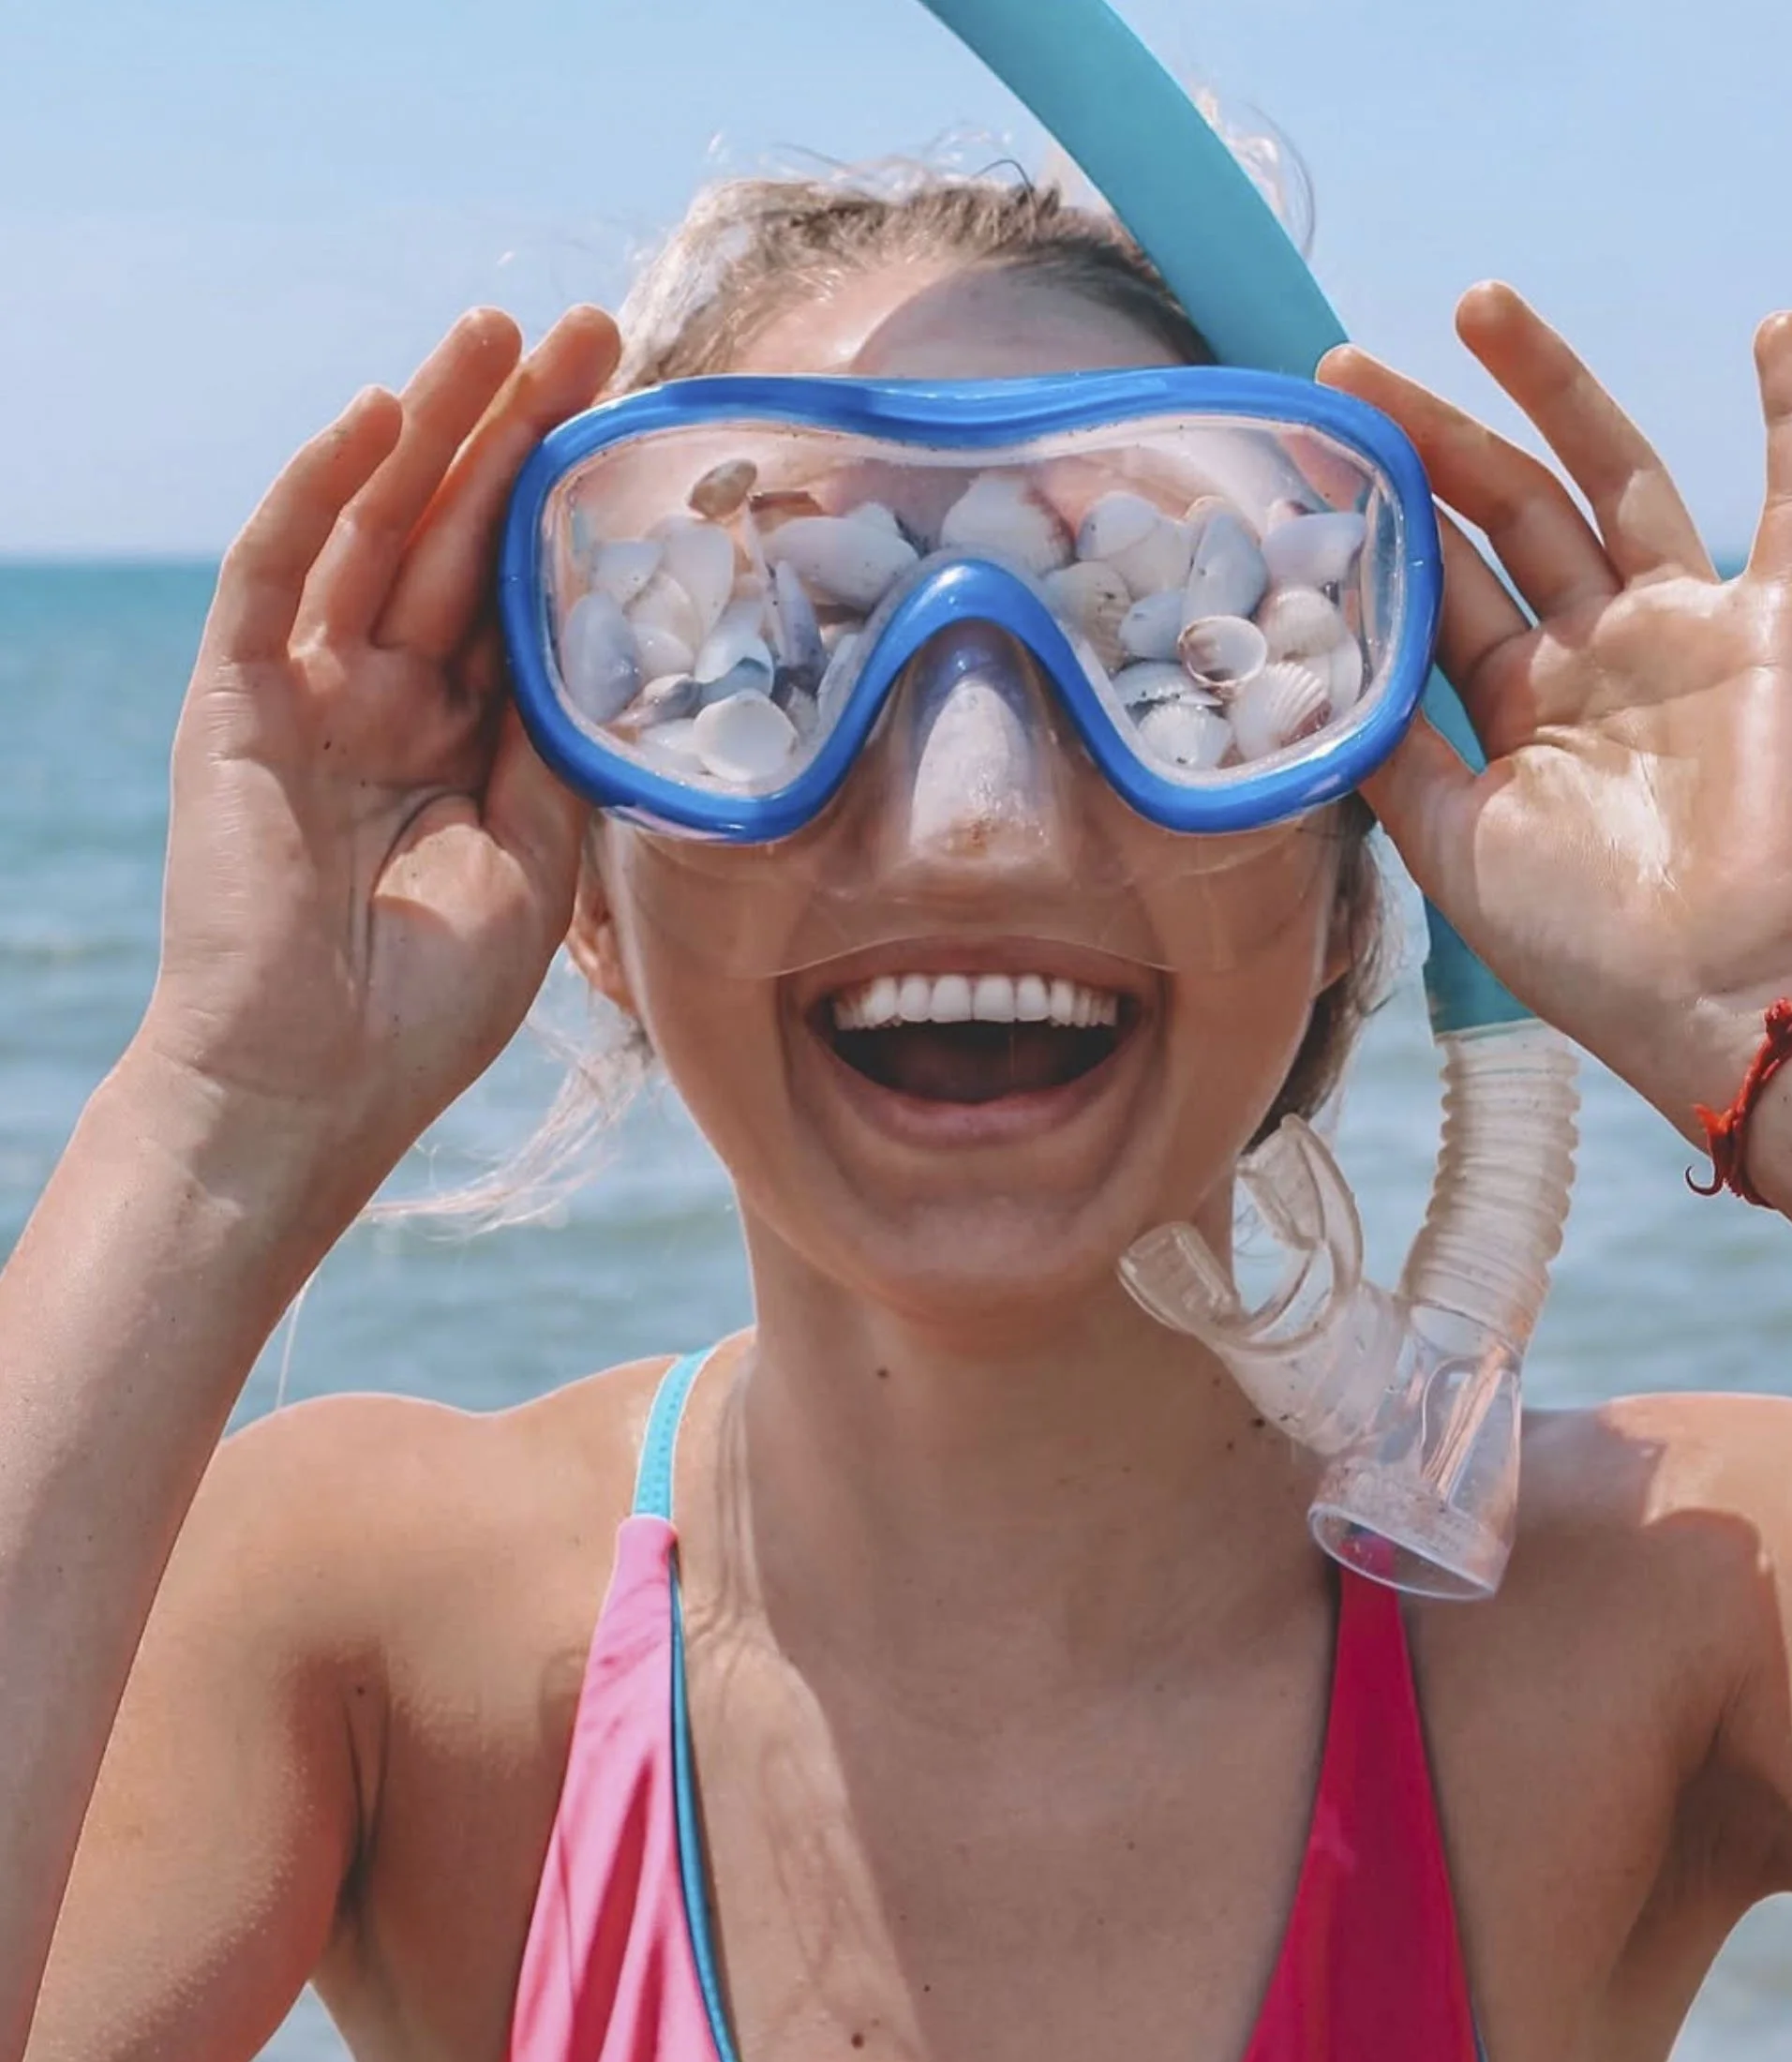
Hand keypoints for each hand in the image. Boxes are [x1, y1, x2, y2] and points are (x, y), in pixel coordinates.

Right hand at [139, 305, 622, 1197]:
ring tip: (497, 333)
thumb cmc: (427, 998)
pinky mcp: (236, 704)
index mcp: (458, 737)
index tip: (644, 425)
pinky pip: (275, 577)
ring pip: (373, 530)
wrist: (312, 1090)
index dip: (573, 507)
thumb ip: (559, 745)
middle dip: (520, 432)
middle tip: (591, 331)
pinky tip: (378, 414)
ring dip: (433, 429)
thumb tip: (617, 644)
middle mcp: (385, 697)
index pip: (517, 590)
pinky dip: (317, 492)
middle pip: (456, 535)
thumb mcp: (534, 857)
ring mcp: (307, 693)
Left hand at [1323, 285, 1791, 1135]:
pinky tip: (1775, 328)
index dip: (1374, 518)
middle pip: (1501, 512)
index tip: (1303, 453)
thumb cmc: (1583, 946)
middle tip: (1348, 365)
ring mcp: (1680, 633)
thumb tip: (1311, 681)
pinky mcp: (1770, 634)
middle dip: (1426, 437)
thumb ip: (1393, 756)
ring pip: (1608, 480)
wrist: (1714, 997)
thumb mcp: (1453, 846)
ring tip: (1479, 306)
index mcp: (1515, 703)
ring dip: (1550, 390)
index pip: (1437, 582)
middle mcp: (1590, 653)